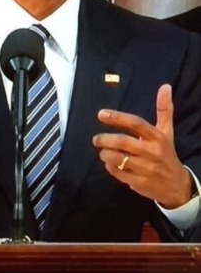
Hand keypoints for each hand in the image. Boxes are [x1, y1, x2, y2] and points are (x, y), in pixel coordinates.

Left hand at [92, 84, 193, 208]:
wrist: (176, 185)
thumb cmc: (166, 153)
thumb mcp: (166, 131)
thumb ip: (164, 110)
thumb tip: (165, 86)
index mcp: (157, 137)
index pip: (136, 123)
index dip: (117, 117)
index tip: (101, 114)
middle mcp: (151, 152)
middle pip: (123, 142)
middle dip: (105, 139)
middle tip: (96, 139)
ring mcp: (145, 168)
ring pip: (117, 158)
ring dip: (105, 154)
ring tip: (102, 151)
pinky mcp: (139, 182)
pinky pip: (118, 173)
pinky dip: (110, 167)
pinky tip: (110, 163)